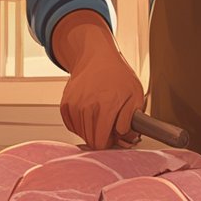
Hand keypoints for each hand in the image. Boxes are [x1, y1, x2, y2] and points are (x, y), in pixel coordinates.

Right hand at [53, 10, 143, 149]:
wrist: (96, 58)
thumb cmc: (117, 75)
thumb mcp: (135, 95)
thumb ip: (131, 120)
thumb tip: (124, 136)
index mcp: (106, 106)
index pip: (101, 142)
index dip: (110, 142)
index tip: (115, 135)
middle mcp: (86, 107)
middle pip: (91, 140)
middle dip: (102, 137)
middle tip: (110, 124)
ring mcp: (73, 106)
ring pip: (81, 134)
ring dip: (91, 130)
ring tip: (101, 115)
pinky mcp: (65, 105)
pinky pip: (72, 126)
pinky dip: (81, 124)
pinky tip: (90, 112)